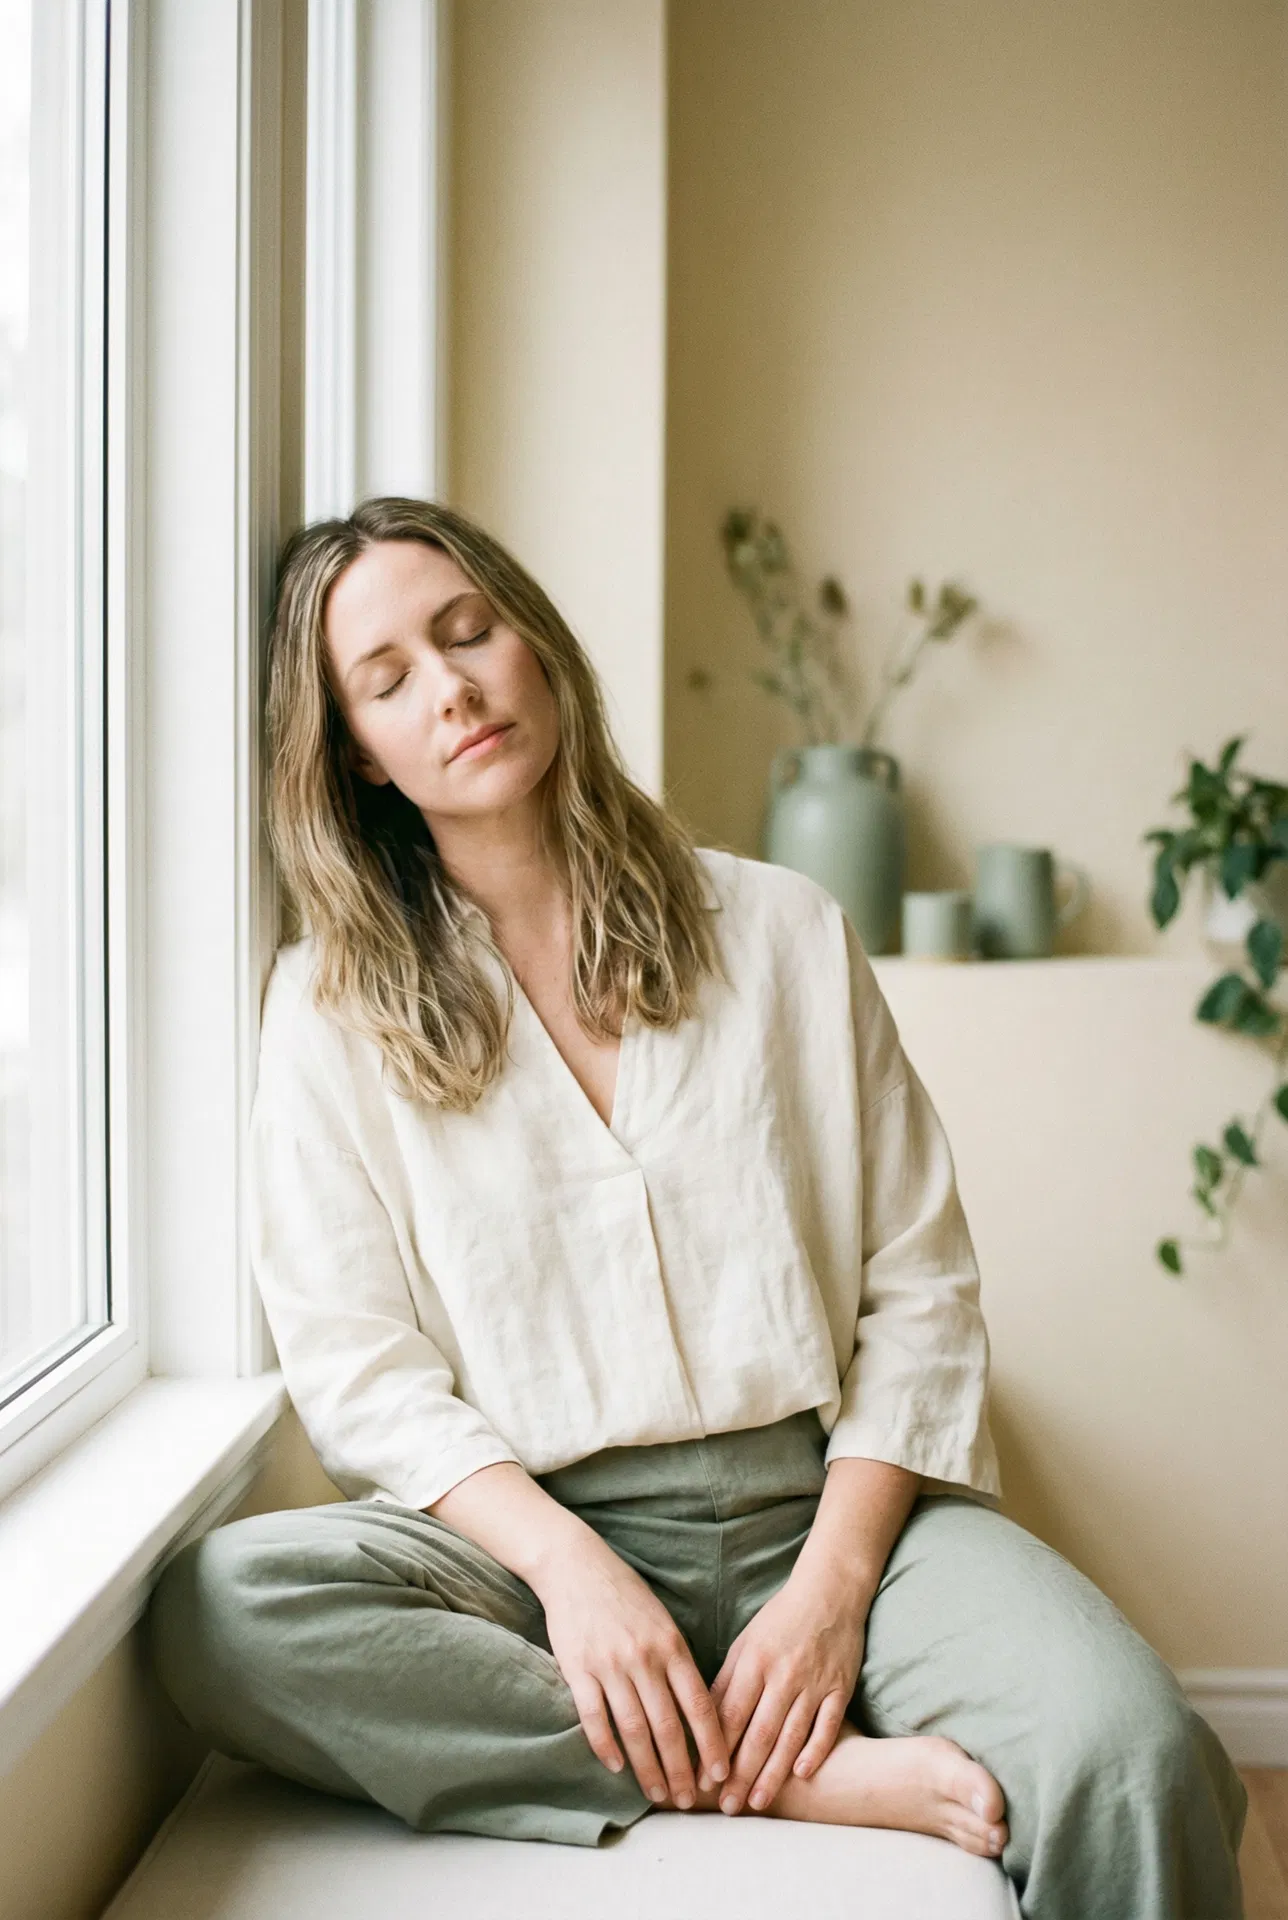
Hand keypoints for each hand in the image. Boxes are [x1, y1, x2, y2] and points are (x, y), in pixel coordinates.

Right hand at [537, 1533, 730, 1807]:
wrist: (576, 1565)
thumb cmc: (624, 1594)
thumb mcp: (662, 1621)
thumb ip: (677, 1661)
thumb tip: (697, 1709)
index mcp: (671, 1645)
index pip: (699, 1704)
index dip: (713, 1744)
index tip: (722, 1774)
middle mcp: (644, 1658)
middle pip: (668, 1726)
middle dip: (682, 1769)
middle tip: (689, 1802)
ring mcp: (610, 1665)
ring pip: (634, 1729)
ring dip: (648, 1768)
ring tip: (657, 1794)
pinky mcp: (578, 1670)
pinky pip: (595, 1718)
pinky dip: (606, 1747)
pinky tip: (616, 1767)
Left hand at [709, 1570, 866, 1814]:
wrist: (829, 1591)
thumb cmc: (780, 1618)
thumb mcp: (746, 1642)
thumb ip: (727, 1679)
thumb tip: (704, 1718)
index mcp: (754, 1661)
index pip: (731, 1715)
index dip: (715, 1751)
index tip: (702, 1781)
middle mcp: (783, 1674)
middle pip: (759, 1732)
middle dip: (740, 1774)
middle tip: (727, 1806)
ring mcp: (814, 1682)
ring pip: (790, 1735)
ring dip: (773, 1772)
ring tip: (757, 1802)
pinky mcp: (840, 1687)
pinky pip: (828, 1724)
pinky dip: (815, 1750)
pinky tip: (802, 1774)